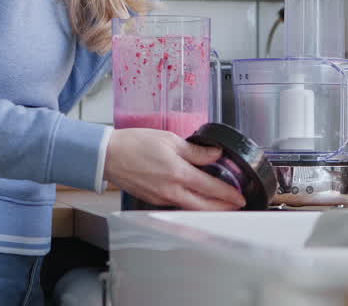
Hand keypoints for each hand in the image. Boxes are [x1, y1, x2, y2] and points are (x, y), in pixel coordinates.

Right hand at [103, 128, 245, 209]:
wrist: (107, 155)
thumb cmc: (134, 144)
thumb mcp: (169, 139)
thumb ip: (195, 150)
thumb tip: (215, 155)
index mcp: (178, 173)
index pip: (211, 188)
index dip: (228, 194)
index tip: (240, 196)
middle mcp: (171, 191)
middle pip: (204, 206)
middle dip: (223, 208)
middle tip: (237, 206)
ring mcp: (161, 198)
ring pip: (191, 208)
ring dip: (208, 207)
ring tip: (220, 203)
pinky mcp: (153, 200)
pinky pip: (177, 205)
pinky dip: (191, 204)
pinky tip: (196, 197)